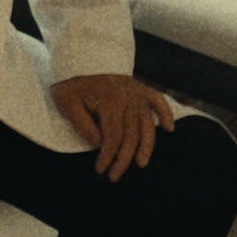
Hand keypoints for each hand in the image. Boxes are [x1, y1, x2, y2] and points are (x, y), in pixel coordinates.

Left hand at [54, 73, 171, 181]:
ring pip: (147, 124)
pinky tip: (169, 129)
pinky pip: (158, 100)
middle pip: (131, 134)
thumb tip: (100, 144)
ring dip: (146, 146)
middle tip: (115, 176)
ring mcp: (137, 91)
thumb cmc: (70, 85)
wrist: (78, 61)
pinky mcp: (141, 88)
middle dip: (123, 158)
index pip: (113, 136)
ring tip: (141, 163)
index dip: (108, 156)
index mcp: (110, 99)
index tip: (100, 170)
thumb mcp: (67, 104)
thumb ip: (83, 125)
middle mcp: (128, 95)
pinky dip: (166, 113)